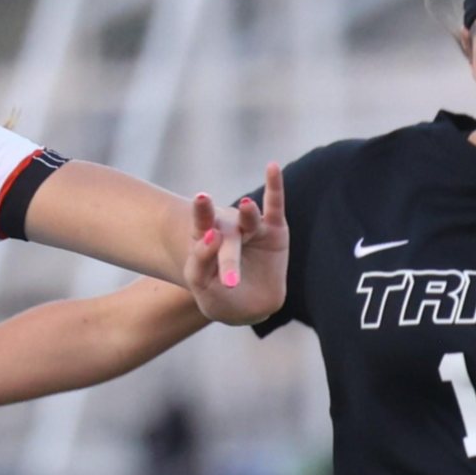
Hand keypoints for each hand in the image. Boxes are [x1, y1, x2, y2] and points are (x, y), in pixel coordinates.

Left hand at [185, 162, 285, 325]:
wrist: (246, 307)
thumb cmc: (217, 294)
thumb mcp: (200, 282)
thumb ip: (200, 260)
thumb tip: (214, 234)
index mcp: (207, 238)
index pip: (202, 224)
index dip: (202, 213)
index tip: (202, 200)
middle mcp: (229, 229)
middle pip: (227, 232)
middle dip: (227, 253)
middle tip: (225, 262)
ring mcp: (252, 228)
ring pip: (249, 219)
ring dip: (248, 213)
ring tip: (245, 206)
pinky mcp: (275, 230)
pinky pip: (275, 206)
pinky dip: (275, 186)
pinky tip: (273, 167)